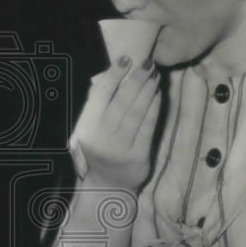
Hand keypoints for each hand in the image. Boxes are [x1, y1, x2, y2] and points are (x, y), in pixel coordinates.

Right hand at [71, 56, 161, 190]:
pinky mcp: (139, 156)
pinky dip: (155, 109)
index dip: (114, 75)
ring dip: (148, 90)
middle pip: (123, 101)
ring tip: (154, 75)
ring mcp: (122, 147)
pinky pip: (149, 127)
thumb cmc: (97, 152)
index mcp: (87, 128)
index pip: (101, 95)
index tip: (125, 59)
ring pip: (137, 113)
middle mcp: (103, 137)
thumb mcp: (87, 131)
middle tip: (147, 63)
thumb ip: (95, 107)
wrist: (107, 187)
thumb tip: (108, 76)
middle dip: (136, 79)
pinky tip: (158, 95)